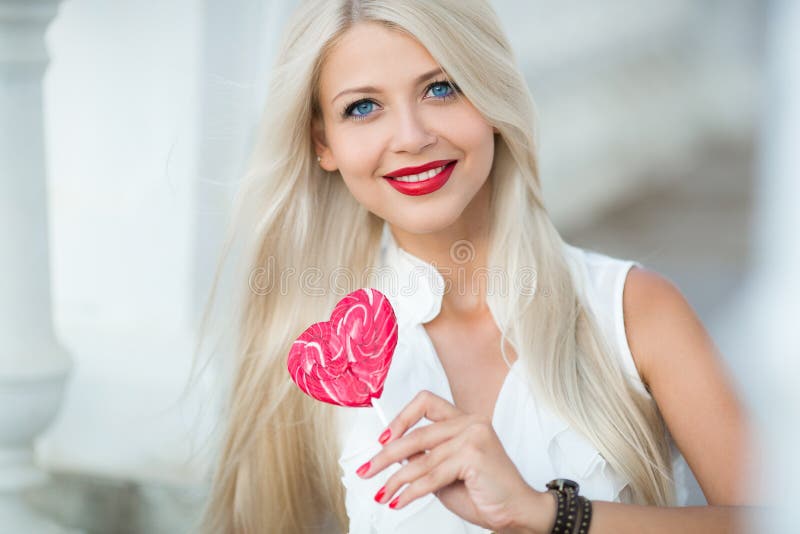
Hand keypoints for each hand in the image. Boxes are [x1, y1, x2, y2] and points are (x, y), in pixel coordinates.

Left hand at [355, 390, 553, 531]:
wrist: (516, 513)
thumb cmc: (484, 493)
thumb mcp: (446, 472)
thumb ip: (425, 459)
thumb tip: (391, 454)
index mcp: (465, 420)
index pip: (426, 402)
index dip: (401, 418)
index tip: (383, 438)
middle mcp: (470, 422)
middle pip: (417, 434)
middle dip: (385, 455)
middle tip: (368, 470)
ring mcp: (473, 436)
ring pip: (420, 458)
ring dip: (395, 480)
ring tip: (383, 493)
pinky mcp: (474, 455)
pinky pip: (431, 475)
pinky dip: (411, 492)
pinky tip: (400, 500)